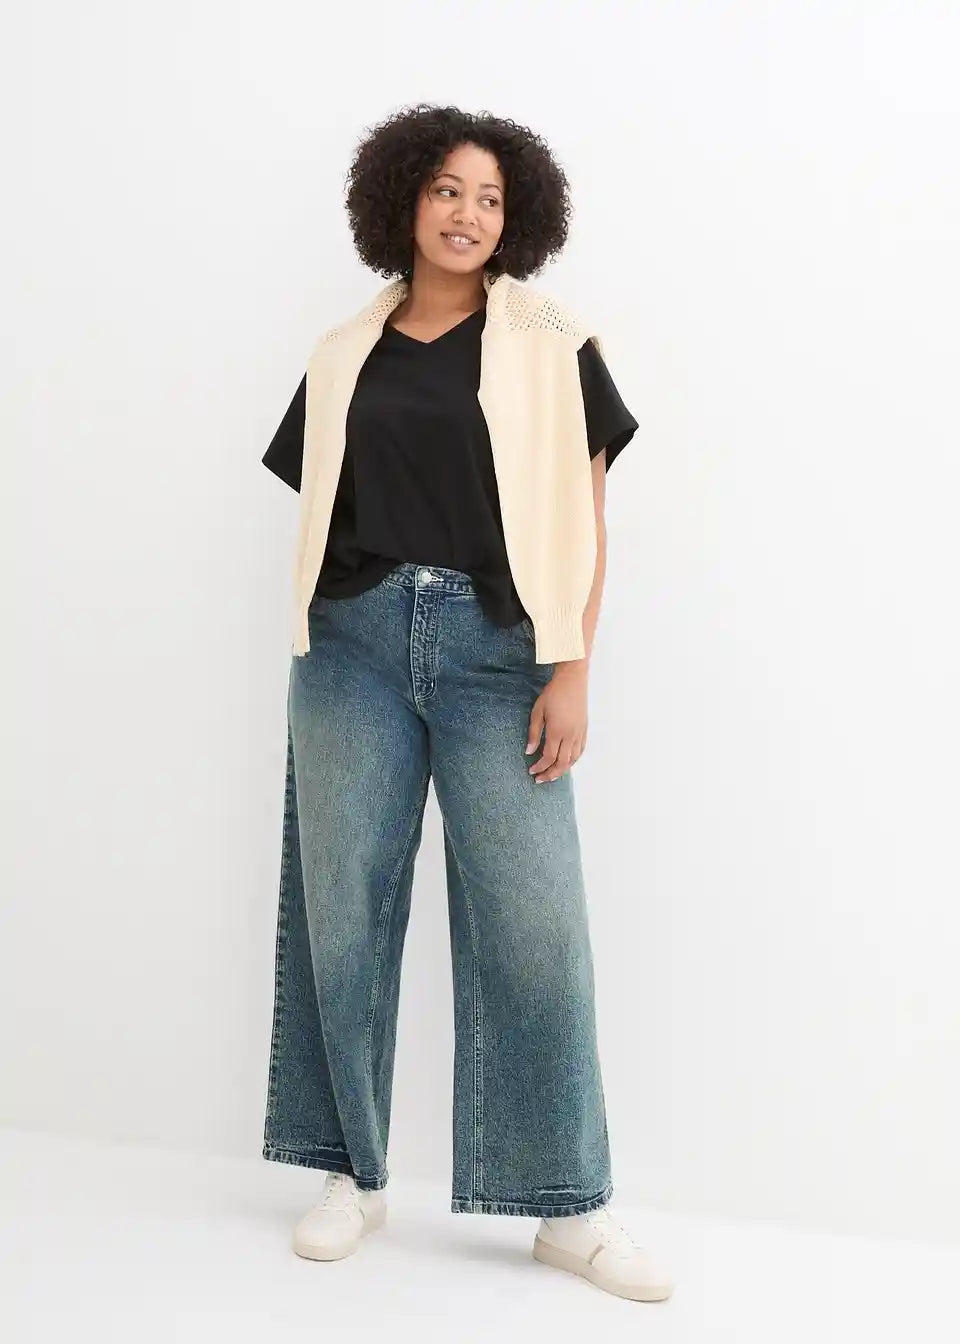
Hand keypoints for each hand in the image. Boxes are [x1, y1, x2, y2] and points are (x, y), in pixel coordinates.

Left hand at [525, 663, 588, 782]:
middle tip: (540, 779)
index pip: (549, 757)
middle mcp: (571, 735)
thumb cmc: (553, 693)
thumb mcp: (538, 711)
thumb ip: (534, 733)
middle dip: (550, 774)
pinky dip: (573, 761)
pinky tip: (566, 763)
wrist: (573, 680)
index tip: (531, 771)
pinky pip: (580, 751)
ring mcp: (580, 733)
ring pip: (573, 760)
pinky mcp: (584, 730)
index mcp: (558, 731)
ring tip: (552, 774)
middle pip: (562, 763)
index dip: (540, 767)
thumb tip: (529, 751)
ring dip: (562, 770)